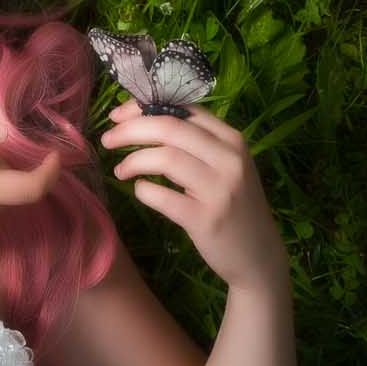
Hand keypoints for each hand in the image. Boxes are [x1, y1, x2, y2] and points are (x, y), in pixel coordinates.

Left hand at [100, 96, 287, 291]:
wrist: (258, 257)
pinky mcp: (206, 219)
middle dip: (130, 130)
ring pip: (165, 157)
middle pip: (169, 128)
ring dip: (133, 161)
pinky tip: (140, 191)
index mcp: (232, 139)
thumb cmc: (233, 205)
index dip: (143, 108)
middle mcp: (230, 159)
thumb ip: (194, 141)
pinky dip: (143, 190)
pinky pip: (161, 196)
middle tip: (108, 140)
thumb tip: (141, 117)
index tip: (118, 116)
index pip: (182, 109)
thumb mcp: (224, 165)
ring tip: (120, 171)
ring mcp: (220, 189)